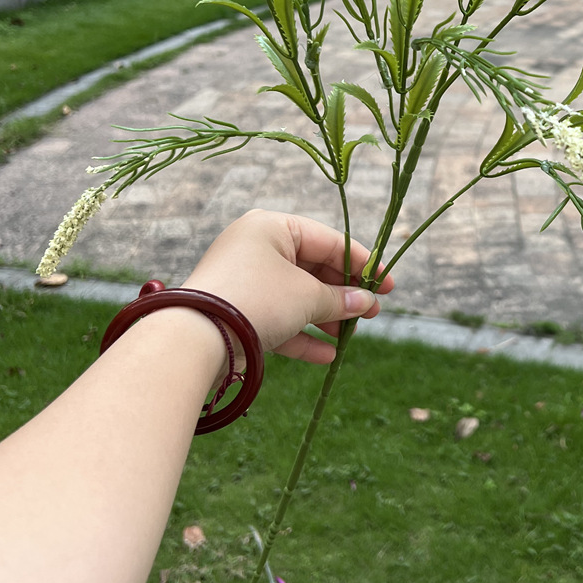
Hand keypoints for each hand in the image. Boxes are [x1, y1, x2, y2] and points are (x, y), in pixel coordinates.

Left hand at [183, 209, 392, 365]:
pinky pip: (277, 319)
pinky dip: (301, 335)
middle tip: (371, 313)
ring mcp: (244, 281)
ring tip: (349, 336)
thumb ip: (340, 299)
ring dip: (325, 317)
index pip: (328, 241)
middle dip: (343, 295)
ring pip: (295, 297)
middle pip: (312, 269)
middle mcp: (256, 248)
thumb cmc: (257, 300)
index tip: (387, 286)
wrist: (195, 338)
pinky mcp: (236, 312)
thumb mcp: (307, 296)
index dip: (362, 264)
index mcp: (272, 227)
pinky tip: (326, 356)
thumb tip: (365, 304)